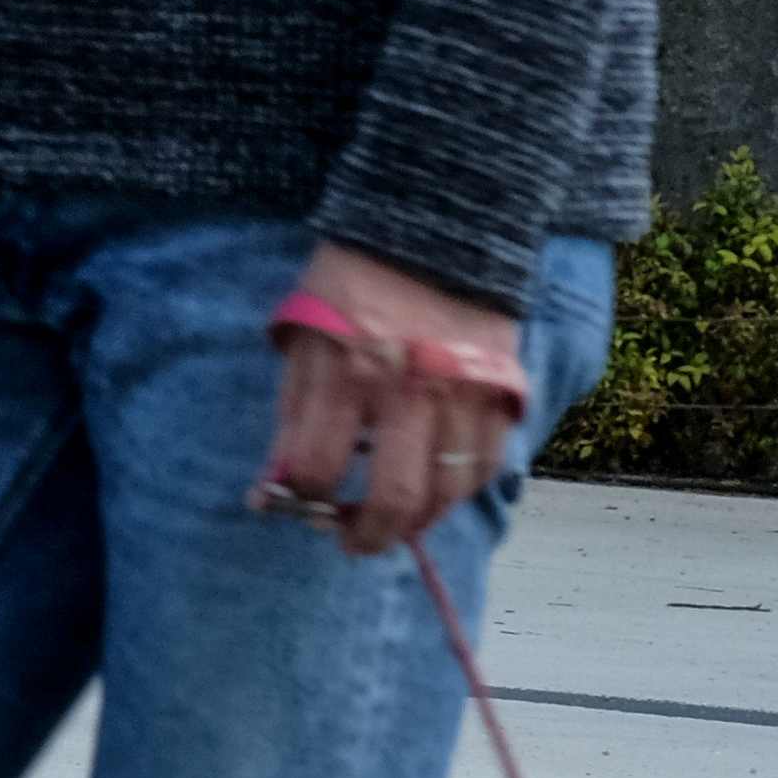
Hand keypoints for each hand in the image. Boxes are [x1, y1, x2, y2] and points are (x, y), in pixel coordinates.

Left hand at [261, 241, 526, 557]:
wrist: (433, 234)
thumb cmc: (351, 287)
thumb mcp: (302, 338)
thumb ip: (292, 413)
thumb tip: (272, 488)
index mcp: (344, 372)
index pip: (317, 469)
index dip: (300, 500)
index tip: (295, 505)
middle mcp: (407, 392)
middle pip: (394, 499)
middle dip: (367, 537)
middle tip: (351, 542)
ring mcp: (463, 397)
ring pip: (448, 494)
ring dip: (418, 524)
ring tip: (395, 525)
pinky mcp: (504, 395)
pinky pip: (487, 467)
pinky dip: (459, 490)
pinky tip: (434, 491)